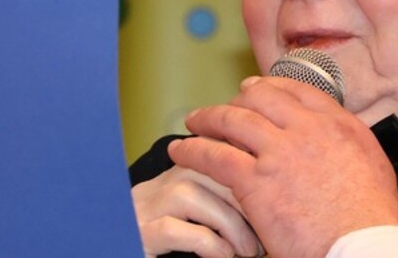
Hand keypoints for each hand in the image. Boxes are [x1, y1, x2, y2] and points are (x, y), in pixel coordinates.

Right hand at [132, 164, 262, 257]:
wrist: (124, 254)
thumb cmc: (176, 251)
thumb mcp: (200, 225)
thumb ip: (220, 208)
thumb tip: (261, 209)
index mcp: (168, 182)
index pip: (209, 150)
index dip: (243, 163)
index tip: (273, 189)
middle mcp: (151, 190)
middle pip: (201, 165)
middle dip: (243, 194)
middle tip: (267, 227)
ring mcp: (140, 211)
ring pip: (187, 192)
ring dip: (228, 221)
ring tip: (248, 250)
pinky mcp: (137, 236)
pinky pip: (171, 228)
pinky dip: (207, 242)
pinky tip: (224, 256)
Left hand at [168, 76, 397, 257]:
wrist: (364, 248)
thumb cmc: (371, 220)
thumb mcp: (372, 165)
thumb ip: (346, 143)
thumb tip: (331, 140)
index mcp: (338, 125)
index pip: (296, 91)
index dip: (269, 88)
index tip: (255, 89)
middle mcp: (307, 130)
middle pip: (260, 98)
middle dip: (237, 100)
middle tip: (224, 107)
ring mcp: (278, 152)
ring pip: (232, 120)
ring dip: (208, 118)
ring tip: (193, 121)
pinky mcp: (256, 180)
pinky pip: (214, 155)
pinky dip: (193, 150)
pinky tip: (181, 150)